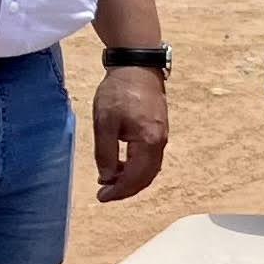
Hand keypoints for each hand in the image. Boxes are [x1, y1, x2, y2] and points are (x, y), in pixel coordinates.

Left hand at [92, 66, 168, 202]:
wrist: (137, 66)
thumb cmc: (119, 91)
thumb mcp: (105, 122)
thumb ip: (106, 153)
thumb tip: (107, 178)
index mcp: (148, 142)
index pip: (135, 177)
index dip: (119, 191)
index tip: (101, 197)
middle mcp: (159, 143)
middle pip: (146, 177)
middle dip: (126, 189)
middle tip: (105, 194)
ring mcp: (162, 136)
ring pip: (149, 169)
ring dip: (132, 180)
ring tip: (111, 182)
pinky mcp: (159, 130)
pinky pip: (150, 158)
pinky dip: (137, 168)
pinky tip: (122, 165)